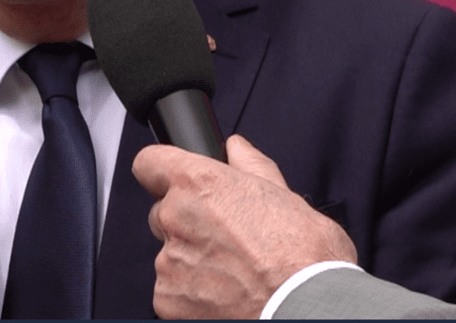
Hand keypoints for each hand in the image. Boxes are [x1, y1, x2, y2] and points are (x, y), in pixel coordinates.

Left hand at [132, 135, 356, 318]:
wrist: (307, 309)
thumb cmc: (304, 258)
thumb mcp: (286, 197)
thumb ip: (251, 166)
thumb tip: (237, 148)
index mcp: (199, 183)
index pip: (149, 163)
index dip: (161, 171)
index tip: (172, 181)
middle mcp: (176, 217)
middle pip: (162, 211)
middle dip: (186, 221)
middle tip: (226, 238)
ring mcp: (168, 261)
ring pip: (170, 253)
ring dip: (192, 259)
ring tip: (234, 272)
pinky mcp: (167, 299)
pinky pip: (171, 289)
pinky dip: (191, 293)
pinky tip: (225, 295)